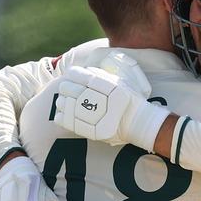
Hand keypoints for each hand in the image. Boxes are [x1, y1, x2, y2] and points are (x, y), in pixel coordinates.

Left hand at [54, 51, 169, 151]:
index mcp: (108, 86)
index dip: (72, 74)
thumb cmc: (129, 100)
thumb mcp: (120, 81)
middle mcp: (101, 100)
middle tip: (66, 89)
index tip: (70, 74)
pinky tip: (63, 113)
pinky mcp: (91, 130)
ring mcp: (95, 117)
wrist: (138, 123)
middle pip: (70, 89)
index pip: (79, 75)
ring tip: (64, 101)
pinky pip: (68, 121)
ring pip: (66, 104)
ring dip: (63, 101)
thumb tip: (85, 69)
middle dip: (66, 88)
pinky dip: (62, 116)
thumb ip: (102, 74)